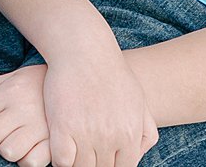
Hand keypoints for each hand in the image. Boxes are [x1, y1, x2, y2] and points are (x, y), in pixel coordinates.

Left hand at [0, 64, 52, 165]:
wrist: (78, 80)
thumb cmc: (37, 83)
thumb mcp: (11, 77)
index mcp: (11, 90)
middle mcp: (23, 108)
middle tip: (2, 132)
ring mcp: (40, 127)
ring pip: (7, 152)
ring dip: (10, 149)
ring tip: (19, 140)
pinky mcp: (55, 143)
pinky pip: (30, 162)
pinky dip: (29, 159)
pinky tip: (33, 148)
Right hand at [40, 47, 157, 166]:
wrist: (85, 50)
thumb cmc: (112, 73)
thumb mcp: (138, 101)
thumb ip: (144, 131)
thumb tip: (139, 154)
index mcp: (130, 133)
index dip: (111, 166)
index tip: (102, 159)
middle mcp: (110, 138)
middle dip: (94, 164)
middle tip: (87, 152)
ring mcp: (86, 134)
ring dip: (77, 163)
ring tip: (74, 151)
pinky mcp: (63, 127)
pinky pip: (62, 161)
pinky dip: (61, 160)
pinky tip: (62, 147)